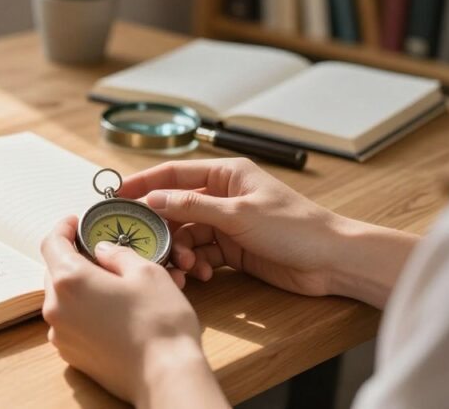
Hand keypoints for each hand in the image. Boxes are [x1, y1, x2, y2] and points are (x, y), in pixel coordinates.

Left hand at [41, 217, 226, 406]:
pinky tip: (110, 312)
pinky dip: (82, 311)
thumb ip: (117, 254)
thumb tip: (102, 250)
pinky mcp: (70, 354)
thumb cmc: (159, 323)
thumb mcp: (146, 272)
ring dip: (79, 287)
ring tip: (110, 285)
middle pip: (54, 270)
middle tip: (99, 253)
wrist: (165, 376)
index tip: (76, 223)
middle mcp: (56, 307)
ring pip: (62, 298)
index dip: (63, 228)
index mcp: (70, 280)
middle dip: (73, 258)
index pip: (51, 242)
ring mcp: (60, 334)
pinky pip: (69, 322)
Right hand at [120, 158, 417, 307]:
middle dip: (161, 228)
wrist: (332, 261)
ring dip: (180, 251)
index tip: (116, 194)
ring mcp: (226, 223)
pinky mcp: (231, 249)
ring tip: (184, 266)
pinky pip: (200, 253)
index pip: (173, 173)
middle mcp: (222, 196)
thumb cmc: (296, 227)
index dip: (143, 183)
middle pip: (175, 207)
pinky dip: (194, 264)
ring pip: (185, 234)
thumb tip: (154, 200)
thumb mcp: (239, 214)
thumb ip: (193, 207)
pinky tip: (198, 275)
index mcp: (225, 174)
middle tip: (143, 244)